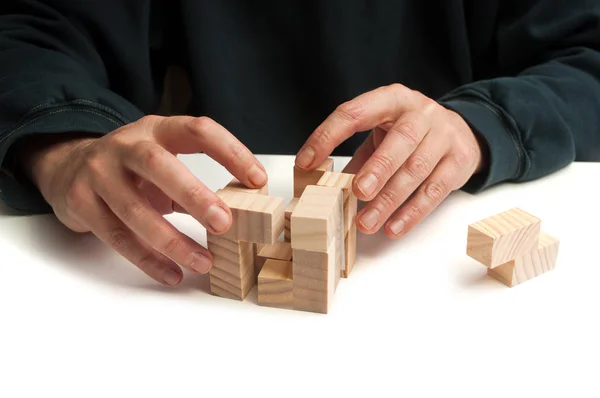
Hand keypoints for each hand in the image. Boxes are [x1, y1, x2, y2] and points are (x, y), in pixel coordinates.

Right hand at [21, 116, 267, 285]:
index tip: (258, 180)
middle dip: (193, 195)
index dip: (230, 152)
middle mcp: (124, 146)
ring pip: (134, 210)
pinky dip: (147, 259)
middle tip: (224, 224)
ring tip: (204, 262)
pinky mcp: (80, 202)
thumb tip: (241, 212)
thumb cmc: (131, 169)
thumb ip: (194, 180)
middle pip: (157, 166)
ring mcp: (97, 173)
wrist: (68, 169)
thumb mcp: (162, 160)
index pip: (197, 130)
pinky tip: (172, 273)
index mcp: (155, 129)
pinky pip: (116, 236)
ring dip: (172, 240)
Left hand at [295, 84, 487, 238]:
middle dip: (378, 168)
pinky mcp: (459, 161)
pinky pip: (435, 190)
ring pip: (417, 169)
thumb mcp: (381, 134)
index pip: (354, 112)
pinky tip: (393, 227)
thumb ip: (356, 157)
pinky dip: (412, 212)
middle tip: (358, 191)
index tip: (306, 162)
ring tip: (366, 222)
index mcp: (391, 100)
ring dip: (390, 200)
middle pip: (400, 140)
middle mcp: (420, 113)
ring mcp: (444, 135)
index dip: (328, 136)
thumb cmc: (409, 134)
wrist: (461, 132)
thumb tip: (321, 184)